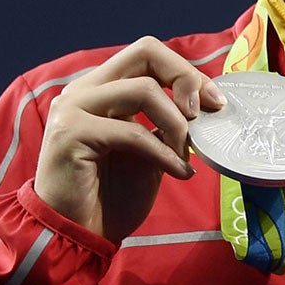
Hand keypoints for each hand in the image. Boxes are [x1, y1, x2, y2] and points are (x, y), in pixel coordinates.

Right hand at [33, 38, 225, 242]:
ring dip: (178, 125)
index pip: (149, 54)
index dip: (187, 73)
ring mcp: (73, 107)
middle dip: (186, 79)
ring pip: (145, 90)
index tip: (215, 103)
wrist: (79, 233)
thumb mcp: (152, 151)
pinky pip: (134, 132)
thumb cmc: (113, 195)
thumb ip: (168, 123)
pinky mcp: (70, 133)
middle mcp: (84, 89)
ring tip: (185, 155)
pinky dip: (164, 154)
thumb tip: (205, 103)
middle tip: (205, 115)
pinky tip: (179, 173)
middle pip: (145, 51)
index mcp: (103, 88)